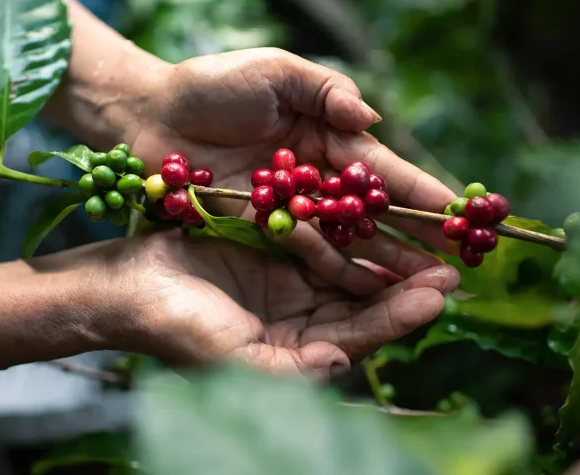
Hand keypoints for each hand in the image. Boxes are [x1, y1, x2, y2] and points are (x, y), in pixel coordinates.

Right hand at [67, 230, 457, 380]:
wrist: (125, 286)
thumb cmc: (175, 329)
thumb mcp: (235, 361)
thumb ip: (293, 370)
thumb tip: (347, 365)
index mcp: (296, 353)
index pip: (359, 337)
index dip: (399, 317)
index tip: (438, 296)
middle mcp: (299, 320)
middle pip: (364, 303)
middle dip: (407, 286)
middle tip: (454, 267)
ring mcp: (287, 281)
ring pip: (349, 268)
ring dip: (388, 253)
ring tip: (431, 236)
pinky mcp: (272, 244)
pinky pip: (320, 234)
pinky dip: (349, 225)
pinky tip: (378, 209)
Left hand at [128, 48, 458, 294]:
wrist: (148, 114)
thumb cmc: (211, 84)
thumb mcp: (273, 71)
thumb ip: (323, 89)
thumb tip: (370, 117)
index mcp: (327, 136)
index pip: (383, 170)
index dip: (420, 191)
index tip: (459, 213)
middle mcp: (316, 178)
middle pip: (374, 214)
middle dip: (415, 239)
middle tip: (456, 268)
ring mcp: (290, 209)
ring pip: (346, 240)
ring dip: (384, 264)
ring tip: (424, 290)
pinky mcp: (260, 230)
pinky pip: (303, 253)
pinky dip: (335, 270)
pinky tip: (367, 293)